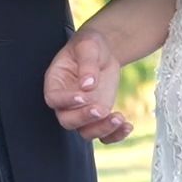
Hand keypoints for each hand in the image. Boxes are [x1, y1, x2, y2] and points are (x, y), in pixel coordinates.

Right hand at [43, 29, 134, 143]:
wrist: (103, 53)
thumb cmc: (89, 46)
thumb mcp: (88, 46)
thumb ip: (87, 63)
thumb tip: (88, 84)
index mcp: (56, 83)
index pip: (54, 98)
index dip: (66, 101)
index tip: (83, 97)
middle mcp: (66, 102)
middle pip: (67, 120)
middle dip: (84, 118)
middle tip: (100, 109)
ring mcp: (82, 112)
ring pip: (85, 132)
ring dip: (101, 129)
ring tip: (119, 118)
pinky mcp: (98, 117)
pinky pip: (103, 135)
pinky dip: (115, 135)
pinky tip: (127, 126)